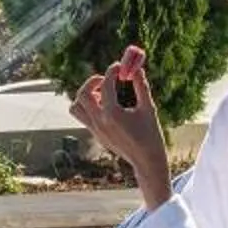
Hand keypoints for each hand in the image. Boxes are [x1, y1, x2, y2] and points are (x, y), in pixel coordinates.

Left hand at [70, 46, 169, 182]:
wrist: (146, 161)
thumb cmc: (151, 134)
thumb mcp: (148, 109)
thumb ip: (141, 87)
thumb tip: (136, 68)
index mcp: (113, 114)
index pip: (106, 86)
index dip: (112, 72)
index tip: (118, 66)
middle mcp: (99, 121)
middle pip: (82, 94)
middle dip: (92, 82)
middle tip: (105, 80)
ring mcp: (95, 129)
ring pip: (76, 107)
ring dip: (86, 96)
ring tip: (103, 94)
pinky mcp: (96, 135)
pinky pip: (83, 116)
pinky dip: (90, 107)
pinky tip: (107, 106)